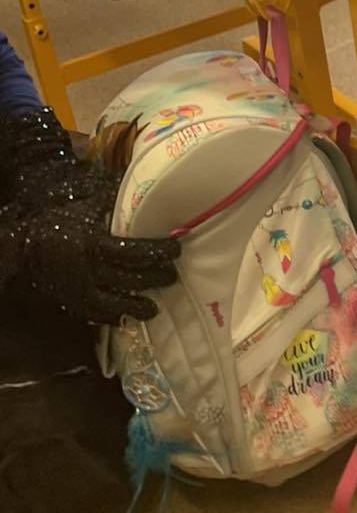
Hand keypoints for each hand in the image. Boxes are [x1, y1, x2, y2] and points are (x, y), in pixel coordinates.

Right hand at [1, 203, 178, 325]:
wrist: (24, 250)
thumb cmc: (58, 224)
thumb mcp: (85, 210)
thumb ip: (112, 205)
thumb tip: (143, 194)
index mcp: (95, 245)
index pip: (136, 251)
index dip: (159, 252)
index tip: (176, 249)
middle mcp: (90, 271)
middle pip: (132, 279)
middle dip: (156, 279)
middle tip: (172, 276)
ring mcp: (81, 292)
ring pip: (116, 305)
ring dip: (138, 306)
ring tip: (153, 307)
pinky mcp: (73, 304)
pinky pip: (97, 316)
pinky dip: (114, 318)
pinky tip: (127, 316)